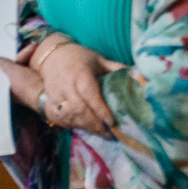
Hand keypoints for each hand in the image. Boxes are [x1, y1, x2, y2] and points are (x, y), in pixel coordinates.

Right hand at [0, 37, 119, 134]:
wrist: (52, 55)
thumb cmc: (80, 58)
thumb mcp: (99, 60)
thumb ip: (117, 69)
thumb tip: (139, 78)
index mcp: (79, 72)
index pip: (89, 94)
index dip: (101, 110)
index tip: (113, 122)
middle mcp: (65, 84)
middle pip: (79, 109)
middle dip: (95, 124)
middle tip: (110, 133)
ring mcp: (54, 93)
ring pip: (68, 115)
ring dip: (85, 126)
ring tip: (99, 133)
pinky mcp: (48, 101)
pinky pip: (58, 118)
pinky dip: (70, 125)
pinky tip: (82, 127)